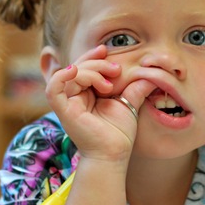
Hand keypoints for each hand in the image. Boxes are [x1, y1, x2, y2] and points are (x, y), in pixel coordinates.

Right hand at [45, 45, 154, 161]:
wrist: (114, 154)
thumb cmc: (119, 134)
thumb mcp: (129, 104)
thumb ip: (136, 87)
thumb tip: (152, 73)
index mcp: (87, 94)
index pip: (85, 67)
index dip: (94, 57)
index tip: (108, 50)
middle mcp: (75, 97)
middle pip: (77, 67)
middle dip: (96, 63)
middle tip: (115, 69)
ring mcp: (67, 104)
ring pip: (70, 75)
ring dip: (90, 72)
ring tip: (109, 84)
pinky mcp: (63, 111)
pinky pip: (53, 89)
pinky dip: (61, 76)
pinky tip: (75, 71)